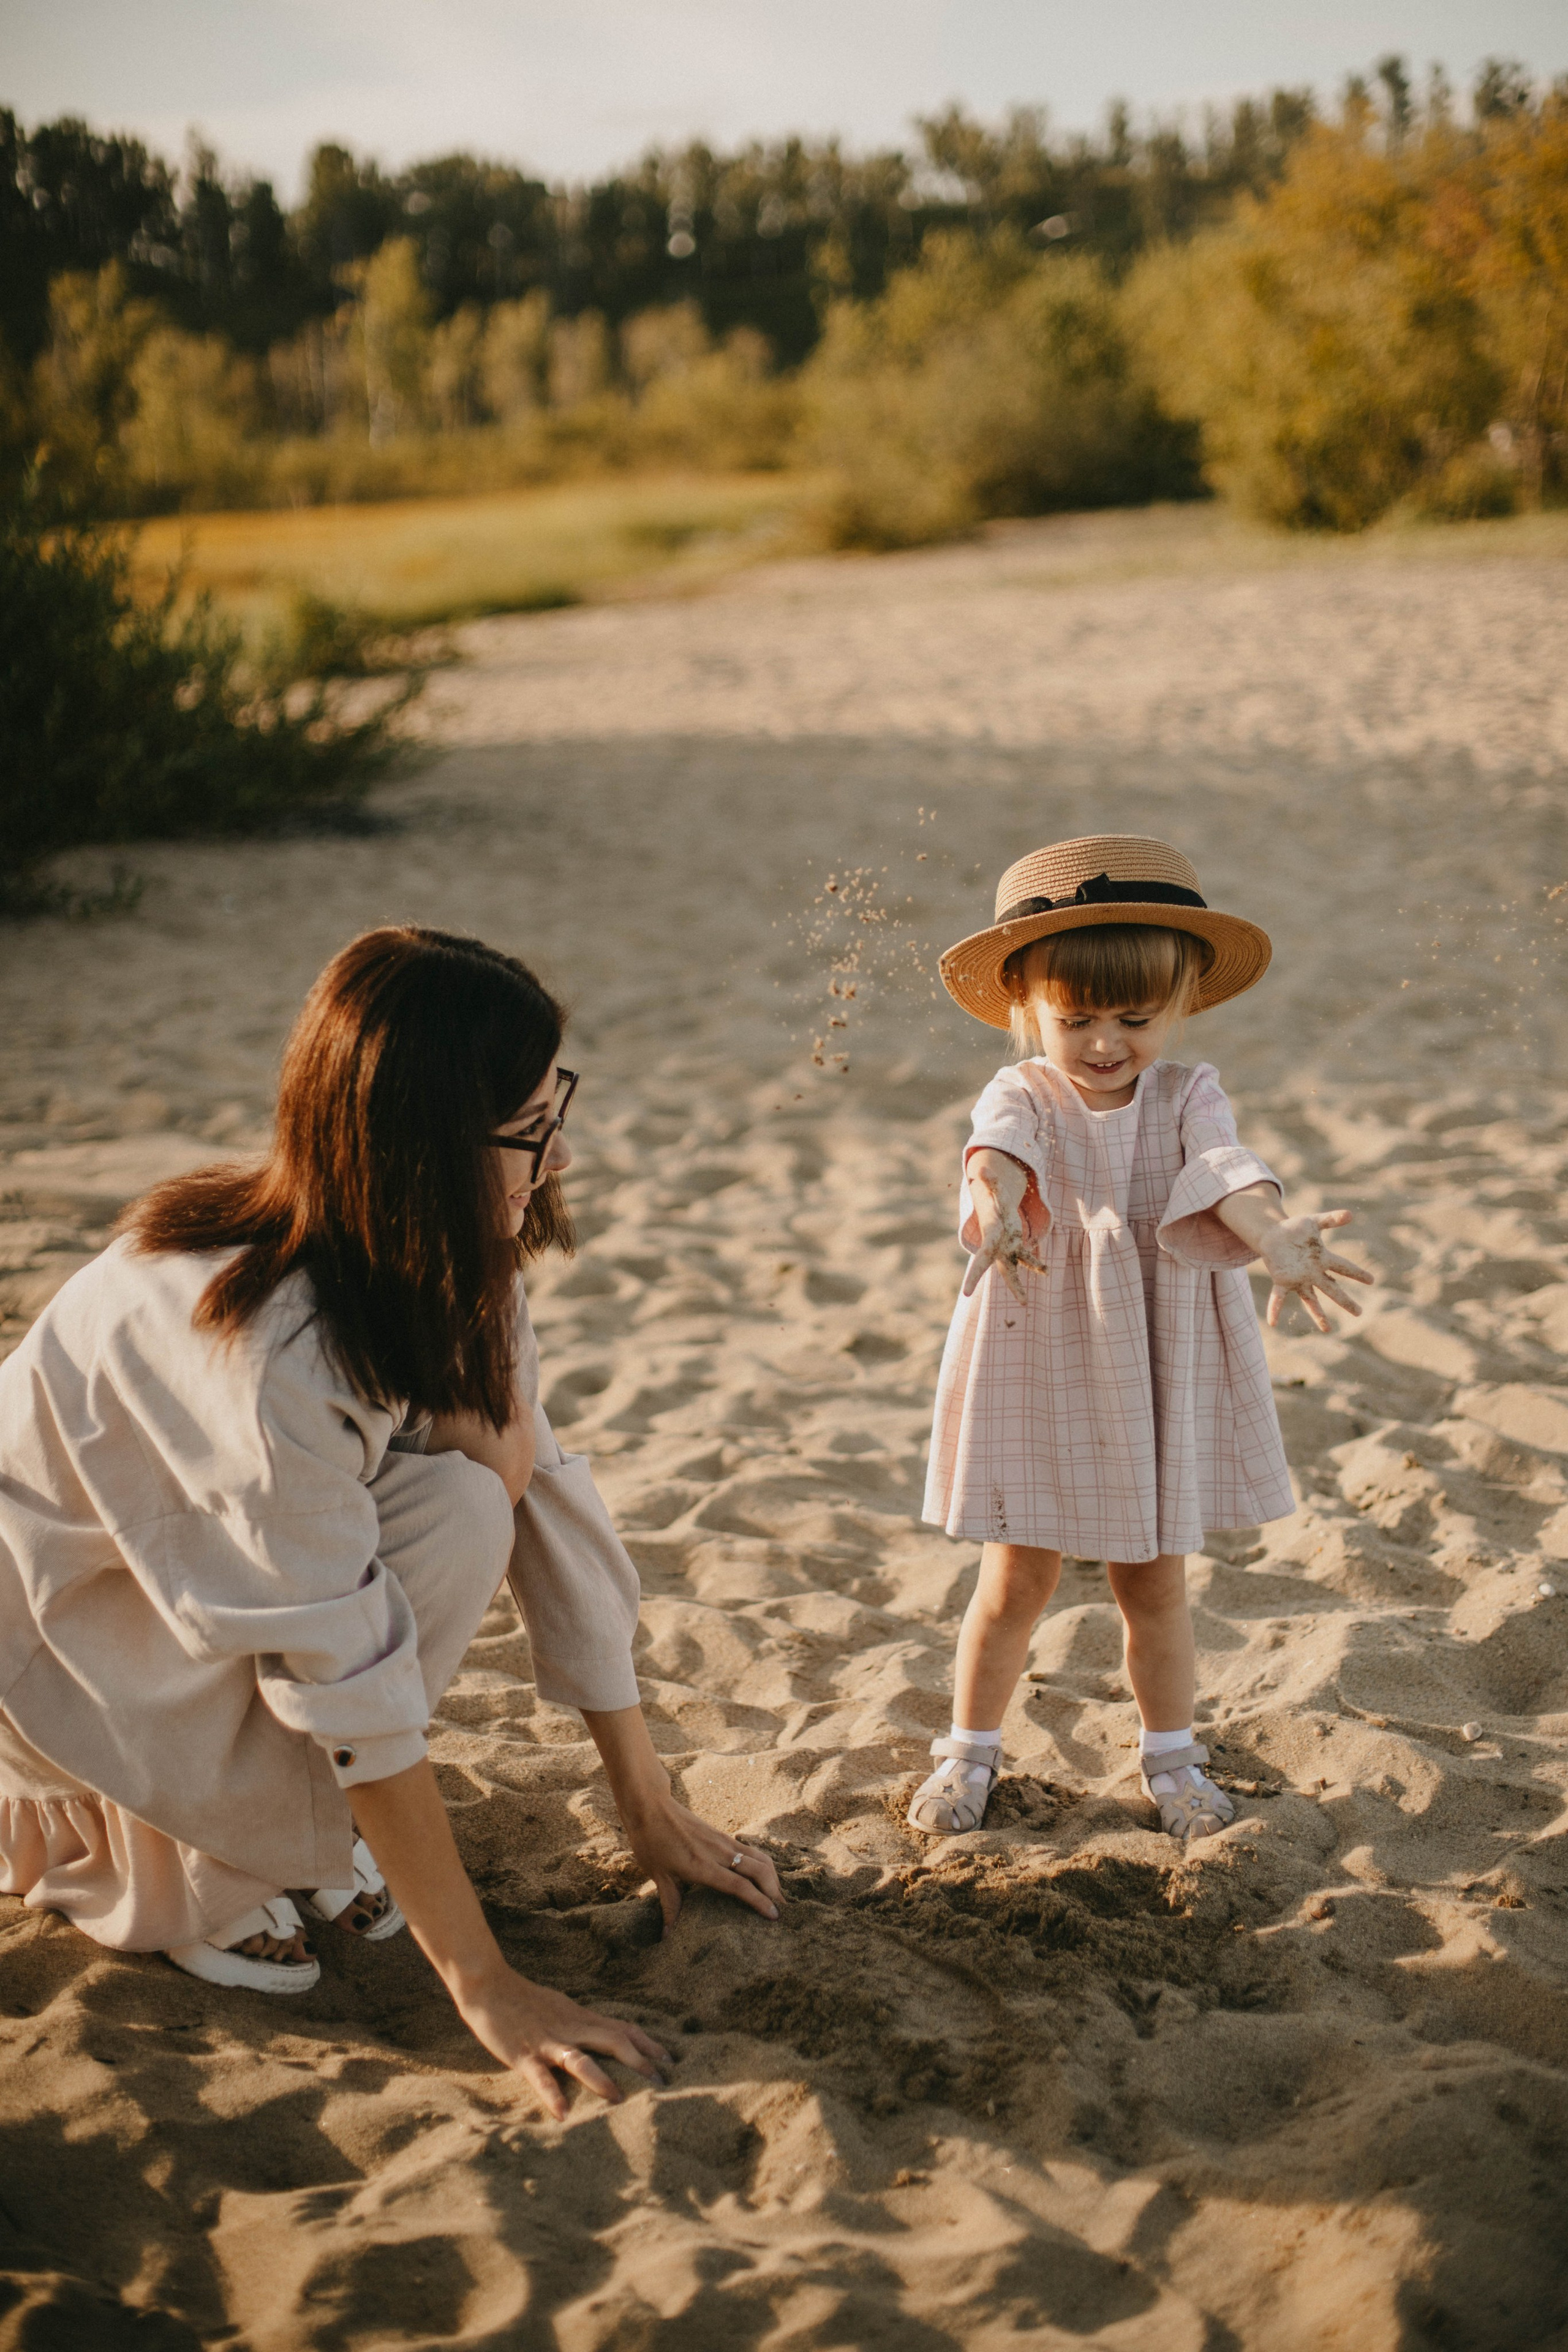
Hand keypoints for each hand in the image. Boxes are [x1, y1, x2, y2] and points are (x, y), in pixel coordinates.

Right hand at [452, 1963, 670, 2120]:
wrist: (489, 1985)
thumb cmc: (524, 1999)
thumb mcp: (561, 2008)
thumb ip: (582, 2023)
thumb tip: (603, 2033)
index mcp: (581, 2018)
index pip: (622, 2028)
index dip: (647, 2043)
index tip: (669, 2060)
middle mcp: (571, 2028)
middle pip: (612, 2041)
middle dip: (638, 2061)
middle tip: (661, 2083)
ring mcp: (548, 2041)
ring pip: (580, 2059)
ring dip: (601, 2079)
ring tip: (619, 2099)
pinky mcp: (524, 2054)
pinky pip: (541, 2077)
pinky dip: (553, 2095)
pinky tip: (563, 2115)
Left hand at [623, 1794, 782, 1933]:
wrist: (650, 1805)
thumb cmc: (650, 1841)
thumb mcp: (658, 1876)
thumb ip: (670, 1906)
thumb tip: (667, 1936)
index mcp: (702, 1866)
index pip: (740, 1886)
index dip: (760, 1901)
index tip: (774, 1917)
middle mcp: (718, 1853)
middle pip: (759, 1870)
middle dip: (774, 1890)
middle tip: (781, 1910)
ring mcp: (723, 1841)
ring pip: (759, 1857)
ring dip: (772, 1876)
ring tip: (776, 1895)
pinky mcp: (723, 1835)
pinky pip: (751, 1850)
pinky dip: (763, 1864)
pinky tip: (762, 1875)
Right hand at [962, 1150, 1045, 1303]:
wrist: (993, 1209)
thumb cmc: (993, 1199)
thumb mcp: (995, 1190)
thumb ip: (990, 1181)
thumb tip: (981, 1168)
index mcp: (991, 1238)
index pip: (981, 1260)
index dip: (973, 1276)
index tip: (965, 1293)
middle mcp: (998, 1248)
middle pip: (999, 1270)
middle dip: (1005, 1285)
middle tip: (1010, 1301)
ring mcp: (1007, 1251)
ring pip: (1012, 1271)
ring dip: (1017, 1286)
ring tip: (1023, 1302)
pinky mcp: (1016, 1249)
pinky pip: (1026, 1260)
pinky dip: (1035, 1265)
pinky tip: (1046, 1271)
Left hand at [1258, 1210, 1372, 1332]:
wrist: (1274, 1234)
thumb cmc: (1296, 1229)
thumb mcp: (1314, 1222)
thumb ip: (1331, 1219)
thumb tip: (1350, 1214)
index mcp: (1323, 1259)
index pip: (1344, 1267)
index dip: (1357, 1273)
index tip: (1372, 1280)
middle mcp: (1313, 1273)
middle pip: (1332, 1289)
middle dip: (1345, 1301)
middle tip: (1359, 1313)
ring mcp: (1298, 1279)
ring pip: (1310, 1300)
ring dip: (1318, 1314)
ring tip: (1327, 1330)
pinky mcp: (1282, 1281)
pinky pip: (1278, 1297)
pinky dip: (1275, 1309)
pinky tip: (1273, 1322)